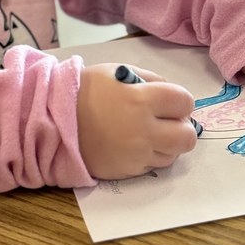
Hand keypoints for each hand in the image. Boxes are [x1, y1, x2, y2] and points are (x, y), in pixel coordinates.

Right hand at [76, 63, 197, 179]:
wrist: (56, 119)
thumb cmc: (88, 91)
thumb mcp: (121, 72)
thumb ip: (151, 80)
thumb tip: (173, 95)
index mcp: (142, 99)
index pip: (185, 103)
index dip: (180, 101)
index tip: (171, 102)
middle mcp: (143, 130)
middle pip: (187, 136)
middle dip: (183, 127)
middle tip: (169, 121)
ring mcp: (136, 154)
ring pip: (173, 154)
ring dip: (168, 143)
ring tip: (149, 132)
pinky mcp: (127, 171)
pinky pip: (153, 166)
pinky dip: (151, 155)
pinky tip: (136, 144)